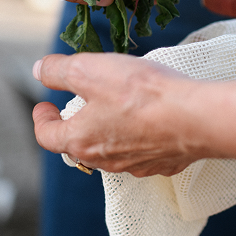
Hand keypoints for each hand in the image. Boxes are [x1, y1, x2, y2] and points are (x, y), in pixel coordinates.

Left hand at [32, 52, 206, 176]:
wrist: (196, 118)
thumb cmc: (142, 93)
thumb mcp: (89, 70)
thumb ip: (58, 71)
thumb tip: (40, 70)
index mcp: (80, 140)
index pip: (46, 136)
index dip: (42, 119)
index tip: (45, 105)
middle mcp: (104, 160)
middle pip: (78, 147)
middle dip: (74, 127)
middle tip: (78, 108)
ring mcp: (135, 165)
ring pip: (110, 152)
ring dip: (106, 133)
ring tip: (112, 113)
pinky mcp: (163, 163)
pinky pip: (142, 154)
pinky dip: (137, 140)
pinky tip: (147, 124)